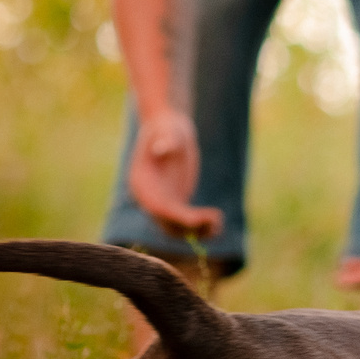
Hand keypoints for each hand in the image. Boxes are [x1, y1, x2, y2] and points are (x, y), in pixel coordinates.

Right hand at [128, 108, 221, 239]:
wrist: (168, 128)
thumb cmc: (166, 127)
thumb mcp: (167, 130)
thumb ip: (166, 141)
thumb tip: (162, 150)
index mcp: (140, 182)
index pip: (156, 207)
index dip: (175, 216)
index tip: (196, 219)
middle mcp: (148, 197)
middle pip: (166, 222)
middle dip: (190, 227)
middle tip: (216, 222)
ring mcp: (161, 202)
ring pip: (176, 228)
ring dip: (197, 231)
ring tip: (219, 225)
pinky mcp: (174, 202)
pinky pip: (185, 222)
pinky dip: (200, 226)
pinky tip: (217, 224)